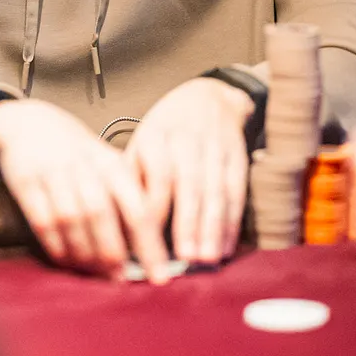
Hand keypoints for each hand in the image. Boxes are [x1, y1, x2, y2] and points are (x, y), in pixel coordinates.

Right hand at [0, 100, 170, 281]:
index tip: (158, 276)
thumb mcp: (107, 165)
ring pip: (71, 220)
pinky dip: (56, 246)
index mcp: (110, 163)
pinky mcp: (25, 182)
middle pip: (101, 214)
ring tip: (94, 272)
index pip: (137, 207)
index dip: (149, 245)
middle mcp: (83, 166)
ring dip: (83, 253)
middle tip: (119, 278)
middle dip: (112, 252)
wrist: (28, 123)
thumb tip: (148, 247)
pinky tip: (66, 260)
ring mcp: (52, 173)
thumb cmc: (75, 152)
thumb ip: (127, 199)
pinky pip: (42, 221)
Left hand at [125, 76, 253, 265]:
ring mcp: (215, 148)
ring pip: (215, 191)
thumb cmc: (166, 131)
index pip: (158, 174)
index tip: (148, 239)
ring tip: (207, 259)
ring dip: (212, 228)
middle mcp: (187, 140)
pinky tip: (226, 247)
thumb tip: (118, 223)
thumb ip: (132, 177)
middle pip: (189, 184)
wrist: (209, 97)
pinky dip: (232, 222)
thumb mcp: (141, 142)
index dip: (155, 208)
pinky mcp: (237, 157)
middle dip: (188, 223)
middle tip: (184, 258)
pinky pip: (236, 192)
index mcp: (156, 135)